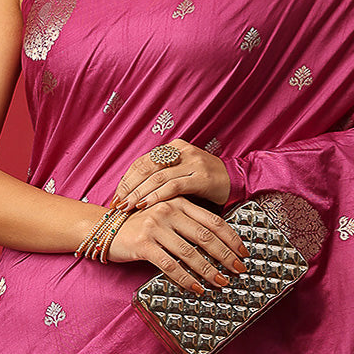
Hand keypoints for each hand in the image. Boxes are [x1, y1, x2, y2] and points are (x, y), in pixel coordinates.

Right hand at [106, 196, 248, 294]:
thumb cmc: (138, 224)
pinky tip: (196, 288)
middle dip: (226, 256)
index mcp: (178, 202)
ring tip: (221, 282)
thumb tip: (216, 243)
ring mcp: (155, 227)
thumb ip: (186, 222)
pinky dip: (186, 279)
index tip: (244, 252)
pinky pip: (170, 266)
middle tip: (239, 270)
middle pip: (206, 237)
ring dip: (209, 271)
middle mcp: (168, 211)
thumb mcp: (164, 215)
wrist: (102, 228)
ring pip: (190, 253)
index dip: (232, 237)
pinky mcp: (143, 244)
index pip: (213, 220)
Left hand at [108, 138, 231, 209]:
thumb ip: (162, 177)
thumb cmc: (206, 181)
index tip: (116, 195)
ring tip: (127, 207)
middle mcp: (182, 151)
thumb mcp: (183, 173)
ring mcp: (192, 162)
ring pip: (157, 177)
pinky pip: (174, 186)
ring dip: (139, 193)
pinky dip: (157, 196)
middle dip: (129, 187)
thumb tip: (134, 192)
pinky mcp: (201, 177)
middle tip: (116, 203)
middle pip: (146, 167)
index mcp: (175, 147)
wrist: (237, 180)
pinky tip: (146, 206)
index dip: (127, 179)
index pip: (143, 161)